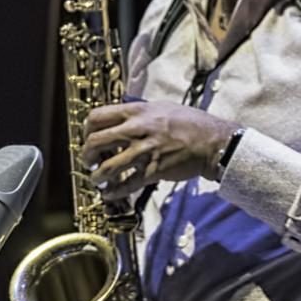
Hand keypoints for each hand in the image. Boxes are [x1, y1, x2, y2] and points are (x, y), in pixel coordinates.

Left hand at [80, 101, 240, 200]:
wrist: (214, 142)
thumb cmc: (192, 124)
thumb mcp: (164, 108)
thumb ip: (140, 113)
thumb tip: (120, 120)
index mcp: (138, 112)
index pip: (97, 117)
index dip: (87, 129)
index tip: (89, 137)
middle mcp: (138, 130)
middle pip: (95, 141)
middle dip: (86, 154)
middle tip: (88, 161)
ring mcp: (145, 151)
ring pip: (107, 167)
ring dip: (97, 176)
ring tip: (98, 179)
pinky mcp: (153, 171)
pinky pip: (126, 184)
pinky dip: (114, 192)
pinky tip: (110, 193)